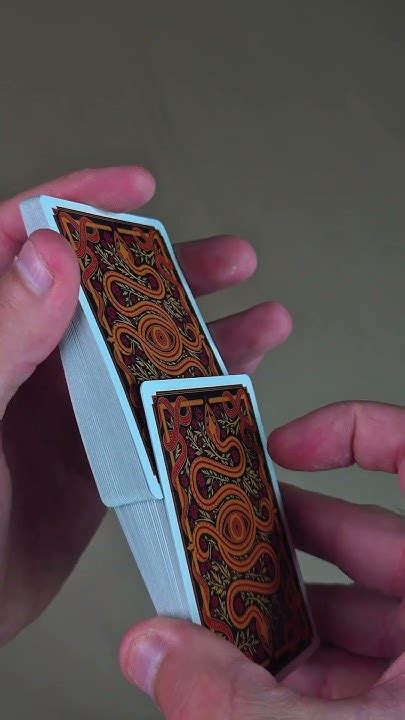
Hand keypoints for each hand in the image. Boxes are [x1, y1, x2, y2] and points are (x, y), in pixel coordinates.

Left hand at [0, 166, 290, 643]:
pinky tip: (236, 384)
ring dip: (202, 334)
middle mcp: (28, 362)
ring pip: (141, 355)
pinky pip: (152, 413)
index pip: (27, 243)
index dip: (82, 205)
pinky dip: (195, 396)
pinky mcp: (95, 458)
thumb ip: (3, 333)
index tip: (135, 190)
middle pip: (106, 296)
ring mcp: (65, 412)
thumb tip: (51, 257)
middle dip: (170, 273)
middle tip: (227, 259)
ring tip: (260, 316)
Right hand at [120, 401, 404, 718]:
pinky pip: (360, 662)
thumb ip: (235, 694)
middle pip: (366, 540)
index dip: (354, 434)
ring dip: (283, 616)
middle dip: (285, 540)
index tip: (289, 445)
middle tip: (226, 539)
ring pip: (356, 610)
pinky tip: (254, 677)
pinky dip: (304, 668)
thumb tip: (156, 651)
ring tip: (218, 619)